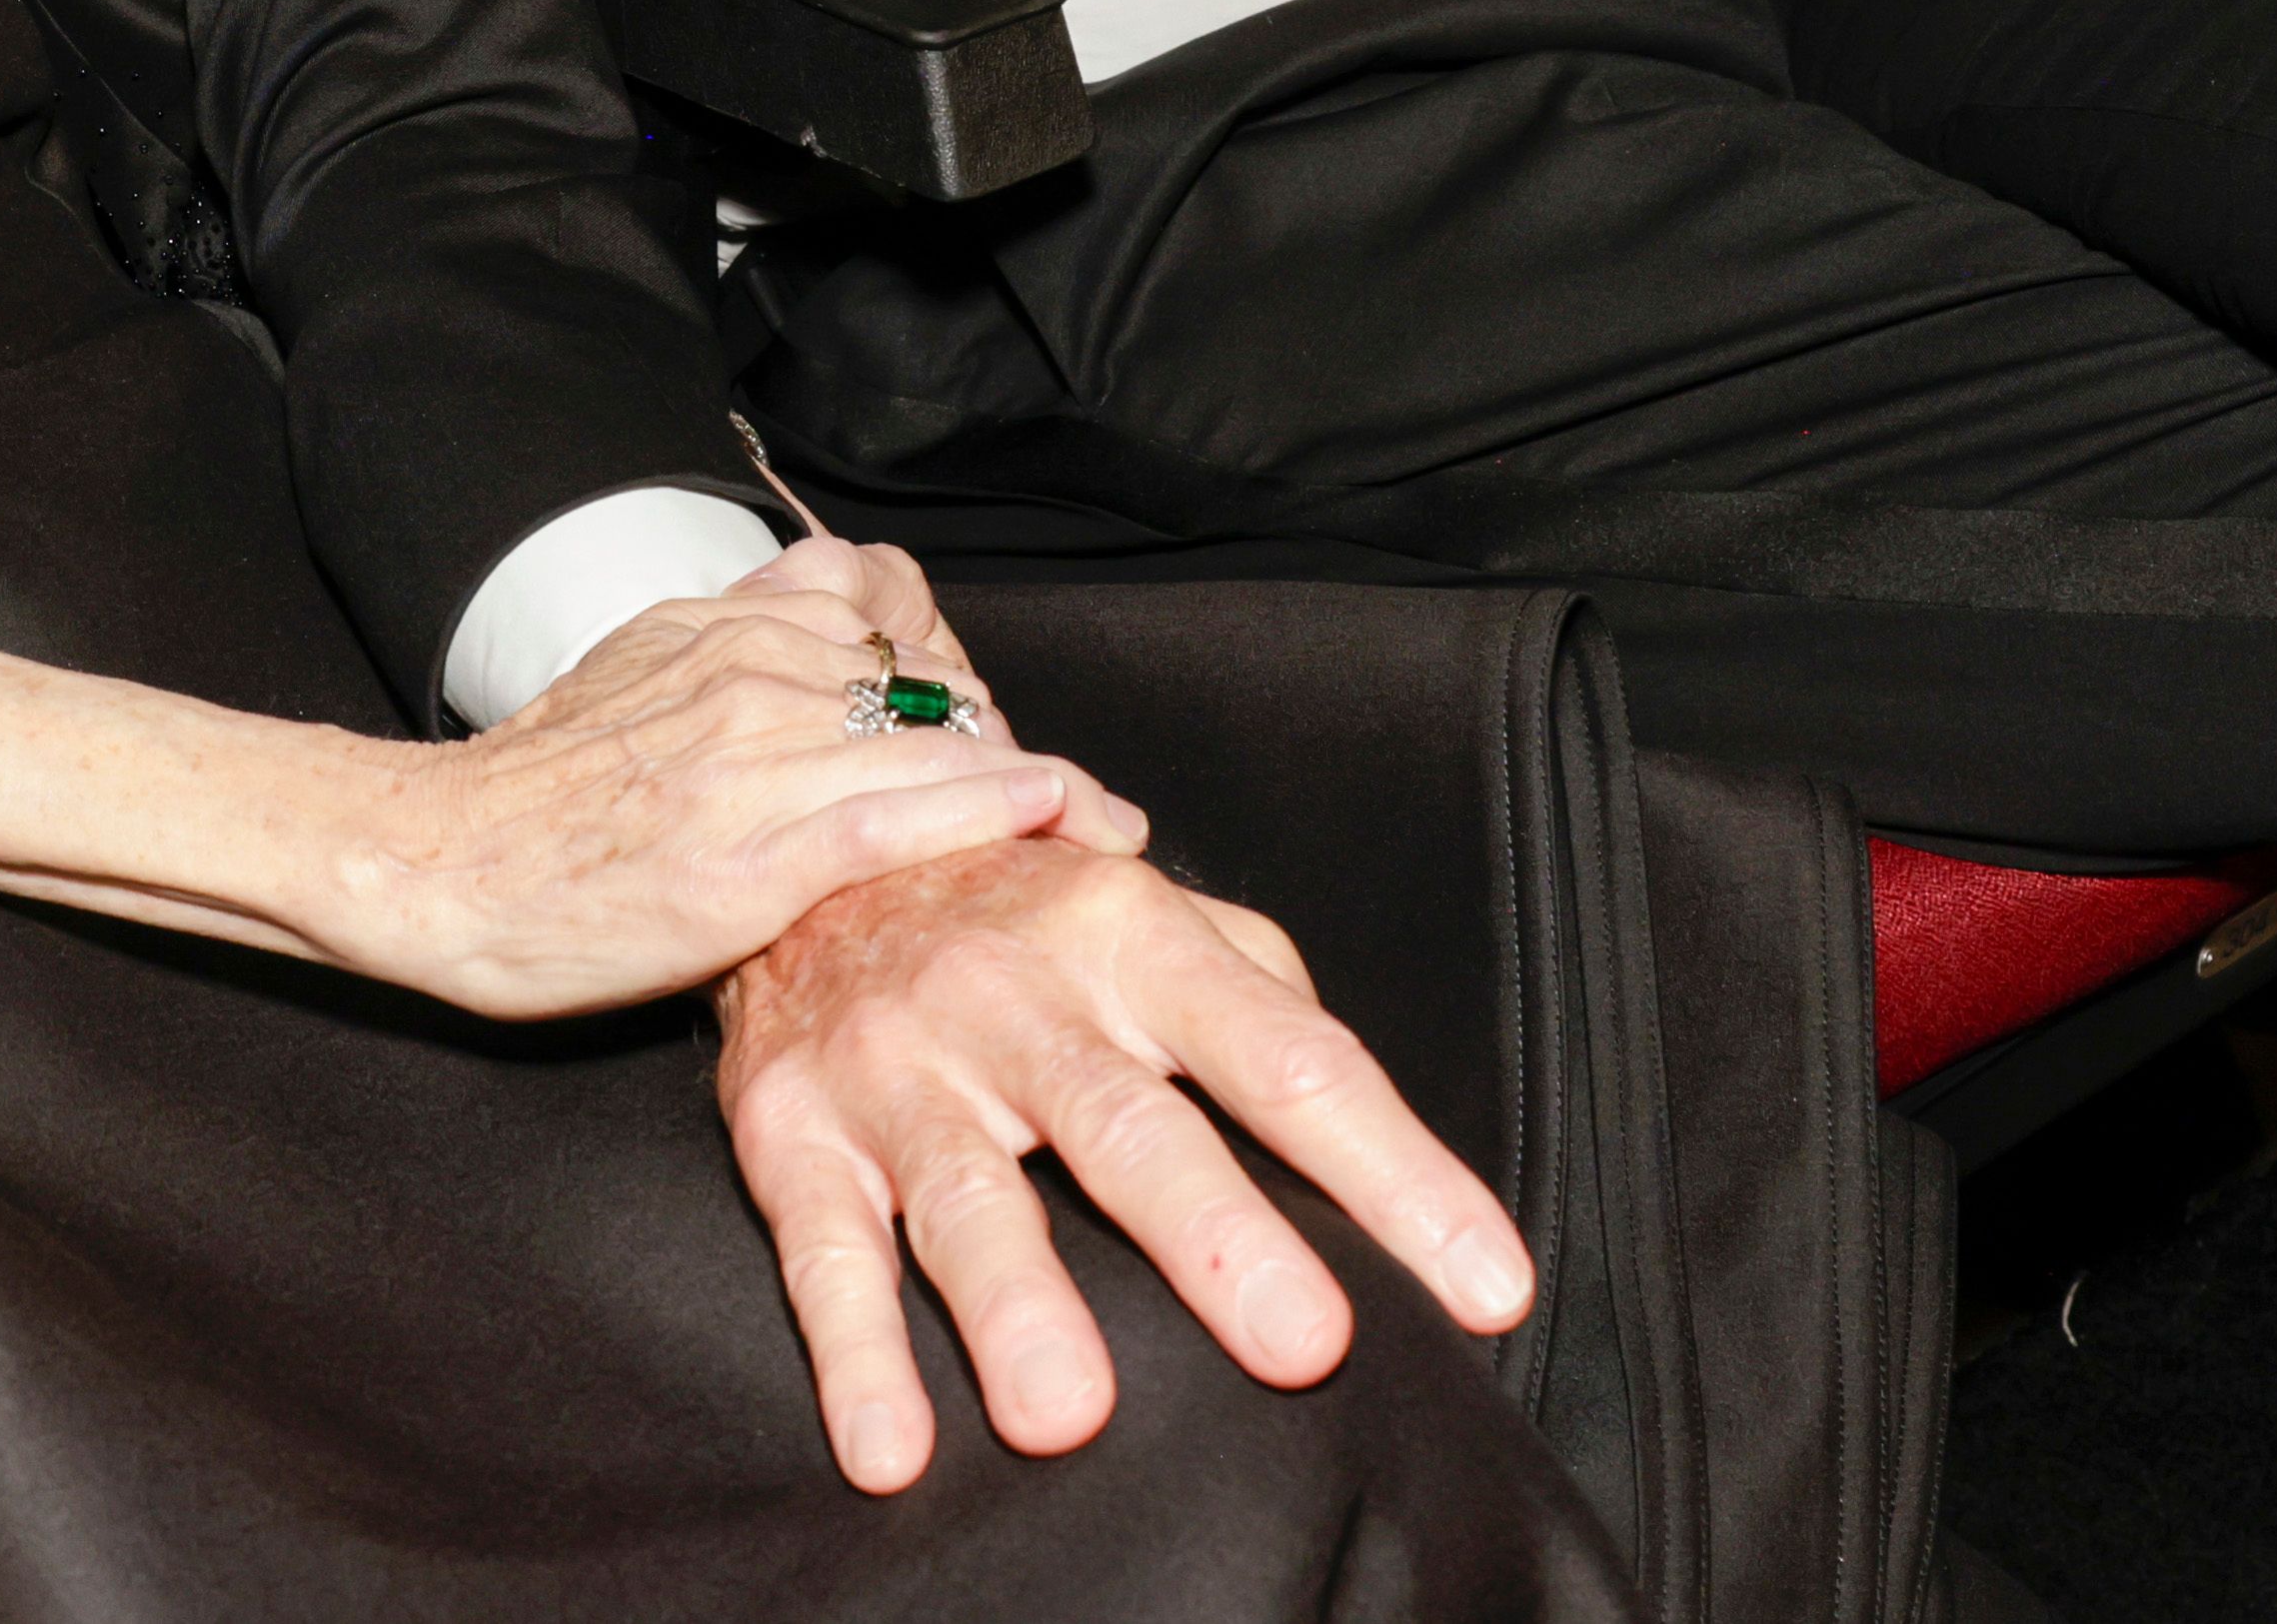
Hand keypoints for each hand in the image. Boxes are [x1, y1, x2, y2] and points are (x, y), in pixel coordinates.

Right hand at [346, 538, 1132, 1022]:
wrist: (433, 862)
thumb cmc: (531, 793)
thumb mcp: (635, 669)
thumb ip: (731, 647)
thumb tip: (821, 636)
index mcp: (722, 628)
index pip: (886, 616)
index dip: (960, 678)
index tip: (1001, 734)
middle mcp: (750, 674)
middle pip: (930, 682)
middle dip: (1008, 738)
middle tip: (1076, 810)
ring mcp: (753, 761)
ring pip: (931, 742)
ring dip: (1031, 780)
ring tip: (1098, 826)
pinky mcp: (750, 855)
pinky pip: (895, 817)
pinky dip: (982, 809)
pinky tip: (1048, 816)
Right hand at [716, 837, 1533, 1493]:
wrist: (809, 833)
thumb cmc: (1019, 904)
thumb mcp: (1152, 908)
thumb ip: (1264, 1000)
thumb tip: (1374, 1138)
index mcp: (1135, 937)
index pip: (1291, 1061)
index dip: (1393, 1173)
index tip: (1483, 1283)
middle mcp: (1017, 995)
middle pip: (1128, 1126)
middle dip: (1216, 1238)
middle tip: (1302, 1341)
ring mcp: (900, 1064)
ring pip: (968, 1194)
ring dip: (1017, 1305)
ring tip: (1068, 1413)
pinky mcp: (793, 1129)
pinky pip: (822, 1248)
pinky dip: (852, 1350)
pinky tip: (892, 1442)